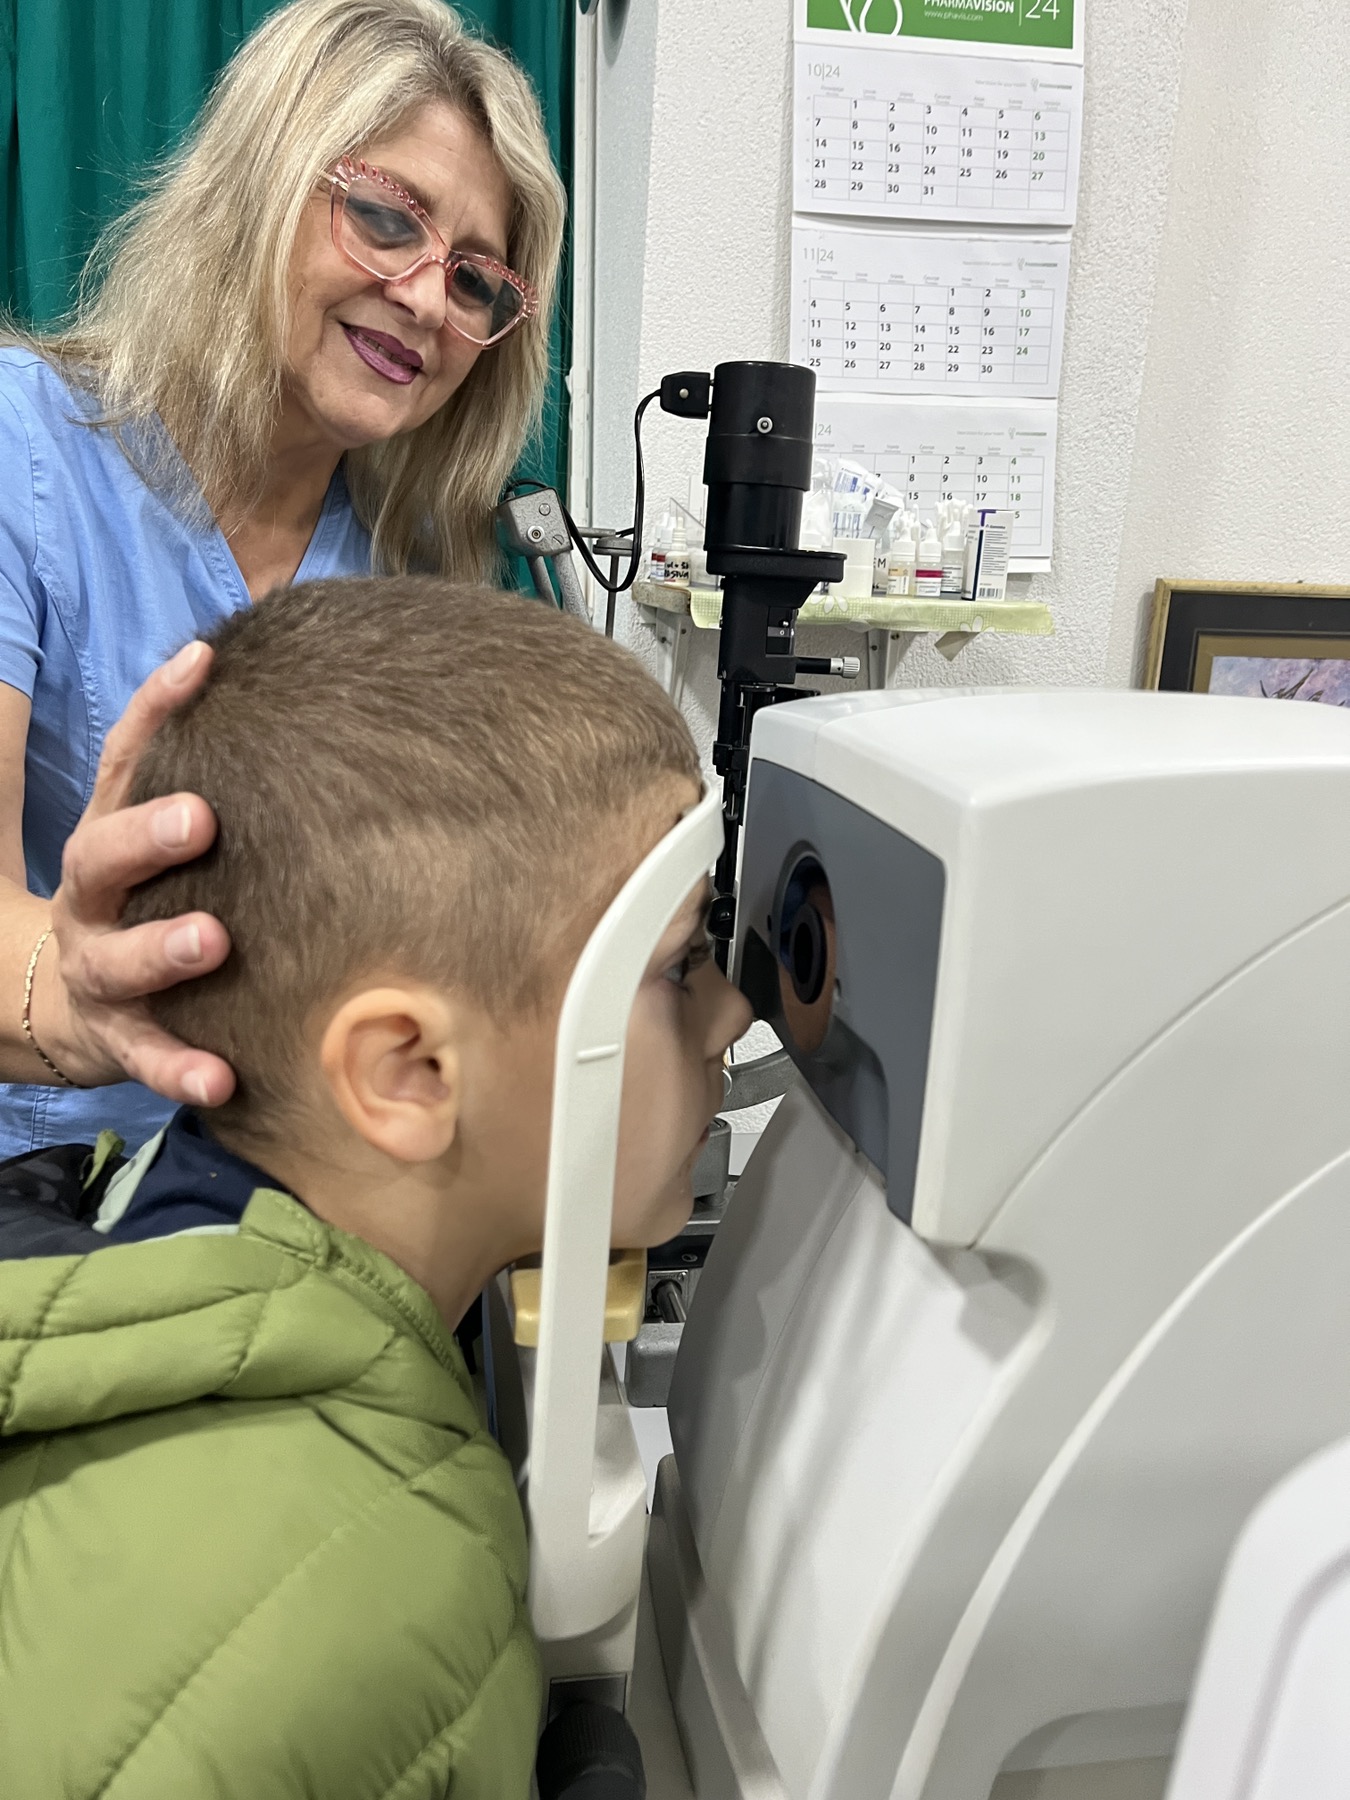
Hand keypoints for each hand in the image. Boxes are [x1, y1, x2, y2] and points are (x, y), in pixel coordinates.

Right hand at [42, 642, 235, 1103]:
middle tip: (200, 818)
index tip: (202, 663)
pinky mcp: (120, 1041)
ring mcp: (101, 974)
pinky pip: (148, 1059)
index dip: (155, 708)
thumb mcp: (142, 831)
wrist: (61, 1005)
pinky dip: (180, 1070)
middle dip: (146, 838)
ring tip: (211, 941)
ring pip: (120, 964)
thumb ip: (179, 764)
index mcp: (103, 840)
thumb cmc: (135, 901)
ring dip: (163, 952)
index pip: (122, 763)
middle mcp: (92, 902)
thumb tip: (229, 658)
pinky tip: (220, 1078)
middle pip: (100, 861)